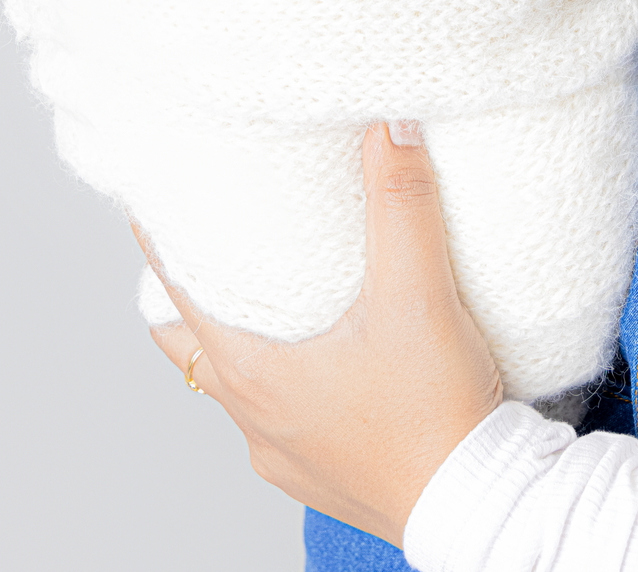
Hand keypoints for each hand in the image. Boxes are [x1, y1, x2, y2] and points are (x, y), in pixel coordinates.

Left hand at [138, 123, 503, 546]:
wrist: (482, 511)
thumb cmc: (439, 417)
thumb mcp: (419, 295)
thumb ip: (401, 204)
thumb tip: (387, 125)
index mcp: (253, 371)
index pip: (172, 292)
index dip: (159, 241)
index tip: (155, 196)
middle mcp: (254, 418)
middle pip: (187, 342)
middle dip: (190, 290)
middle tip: (213, 238)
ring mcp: (284, 452)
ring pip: (233, 383)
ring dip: (240, 336)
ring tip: (269, 290)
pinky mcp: (320, 474)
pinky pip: (280, 418)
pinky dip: (284, 379)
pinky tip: (324, 358)